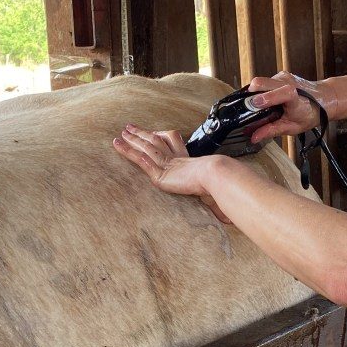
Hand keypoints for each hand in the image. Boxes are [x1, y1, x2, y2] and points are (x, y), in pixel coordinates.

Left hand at [112, 124, 231, 222]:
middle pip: (153, 141)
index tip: (150, 131)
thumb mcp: (213, 191)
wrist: (216, 177)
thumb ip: (213, 203)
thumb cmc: (218, 184)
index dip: (158, 134)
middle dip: (140, 134)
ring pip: (145, 149)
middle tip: (128, 127)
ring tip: (119, 135)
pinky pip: (141, 161)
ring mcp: (166, 165)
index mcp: (185, 158)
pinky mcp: (160, 174)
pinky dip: (130, 154)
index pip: (169, 141)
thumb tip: (226, 219)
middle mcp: (174, 158)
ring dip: (131, 141)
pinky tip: (120, 147)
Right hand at [244, 72, 333, 143]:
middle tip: (249, 110)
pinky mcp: (279, 75)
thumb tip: (255, 137)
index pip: (282, 93)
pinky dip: (260, 91)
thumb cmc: (311, 112)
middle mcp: (289, 83)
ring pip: (260, 82)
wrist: (324, 98)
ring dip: (255, 94)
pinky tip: (266, 100)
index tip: (255, 104)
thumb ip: (272, 131)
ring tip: (259, 106)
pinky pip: (264, 81)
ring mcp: (283, 77)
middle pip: (262, 83)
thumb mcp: (292, 127)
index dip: (267, 97)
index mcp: (296, 98)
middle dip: (251, 96)